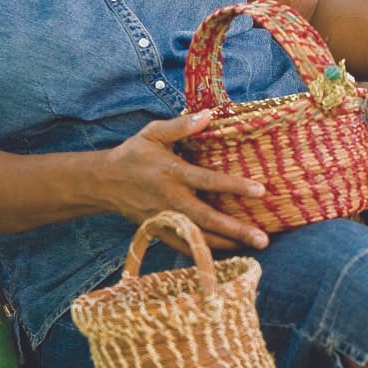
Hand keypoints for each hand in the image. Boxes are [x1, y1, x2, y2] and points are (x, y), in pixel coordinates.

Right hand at [100, 110, 269, 253]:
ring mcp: (165, 219)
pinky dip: (206, 252)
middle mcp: (171, 199)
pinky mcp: (159, 231)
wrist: (104, 182)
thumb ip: (181, 126)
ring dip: (227, 244)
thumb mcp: (153, 133)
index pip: (209, 181)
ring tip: (253, 246)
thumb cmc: (133, 154)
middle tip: (262, 238)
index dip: (235, 186)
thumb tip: (209, 114)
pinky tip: (228, 253)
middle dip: (236, 229)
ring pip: (199, 237)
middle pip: (208, 218)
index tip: (261, 191)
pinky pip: (185, 247)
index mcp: (173, 173)